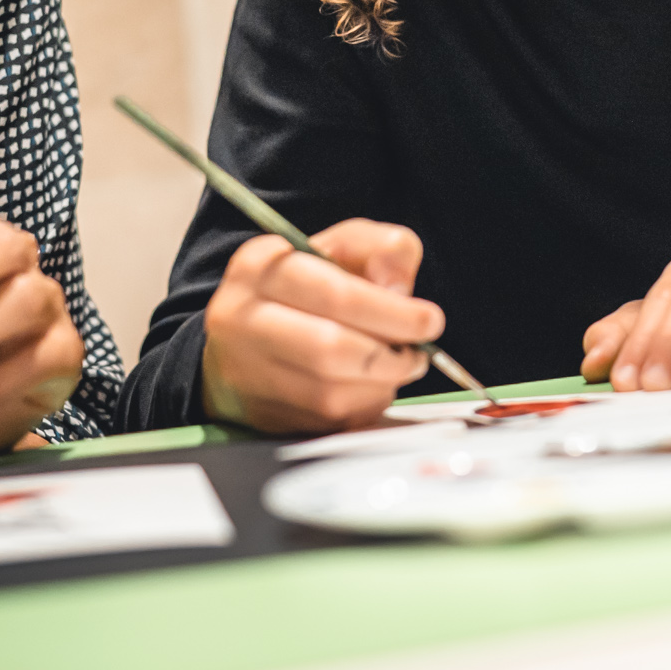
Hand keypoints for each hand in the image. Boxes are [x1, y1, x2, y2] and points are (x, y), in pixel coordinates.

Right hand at [200, 219, 439, 434]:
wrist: (245, 338)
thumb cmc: (303, 289)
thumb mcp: (340, 250)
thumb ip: (381, 250)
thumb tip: (398, 289)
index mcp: (260, 267)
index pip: (335, 294)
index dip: (392, 312)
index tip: (430, 320)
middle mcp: (240, 319)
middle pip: (330, 348)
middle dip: (389, 355)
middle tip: (418, 354)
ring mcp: (246, 372)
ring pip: (330, 391)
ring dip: (380, 383)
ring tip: (396, 366)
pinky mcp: (260, 413)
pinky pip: (328, 420)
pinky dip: (362, 405)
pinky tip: (368, 385)